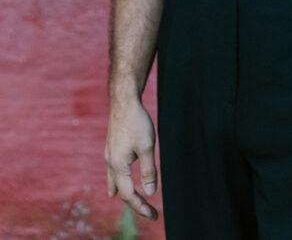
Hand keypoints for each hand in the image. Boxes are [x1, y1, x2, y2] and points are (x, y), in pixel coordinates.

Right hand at [105, 97, 158, 220]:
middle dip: (135, 203)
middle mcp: (110, 163)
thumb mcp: (147, 147)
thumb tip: (151, 193)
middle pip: (122, 191)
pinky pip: (112, 171)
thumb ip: (149, 171)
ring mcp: (109, 155)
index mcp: (118, 166)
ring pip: (114, 181)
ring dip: (124, 193)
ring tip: (129, 202)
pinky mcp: (112, 147)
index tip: (154, 216)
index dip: (141, 207)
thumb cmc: (137, 122)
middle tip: (149, 212)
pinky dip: (117, 181)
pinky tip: (116, 182)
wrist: (124, 101)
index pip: (129, 195)